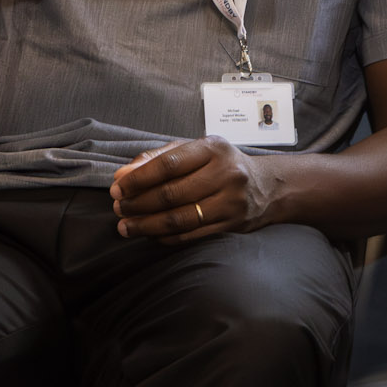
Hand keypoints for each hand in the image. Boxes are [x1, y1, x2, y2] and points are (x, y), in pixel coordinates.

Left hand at [111, 137, 280, 242]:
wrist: (267, 186)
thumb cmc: (222, 164)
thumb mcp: (196, 150)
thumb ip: (158, 158)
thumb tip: (123, 176)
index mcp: (213, 149)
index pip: (169, 164)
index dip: (139, 178)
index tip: (118, 188)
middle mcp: (225, 174)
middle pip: (171, 194)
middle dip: (138, 204)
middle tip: (119, 209)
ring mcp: (231, 202)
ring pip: (179, 219)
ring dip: (147, 225)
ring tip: (126, 226)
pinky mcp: (232, 224)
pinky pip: (191, 235)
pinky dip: (165, 237)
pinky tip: (150, 235)